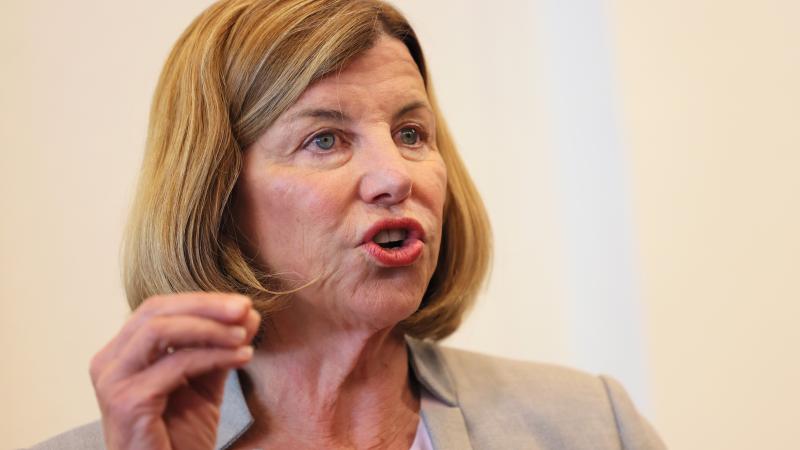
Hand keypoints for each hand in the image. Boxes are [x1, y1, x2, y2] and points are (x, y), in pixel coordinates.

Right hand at [89, 292, 259, 449]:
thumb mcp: (205, 384)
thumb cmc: (179, 438)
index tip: (241, 304)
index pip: (158, 308)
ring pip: (160, 330)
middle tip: (244, 307)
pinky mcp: (128, 402)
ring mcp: (113, 382)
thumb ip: (221, 348)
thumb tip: (248, 312)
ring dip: (209, 327)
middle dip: (205, 306)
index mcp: (121, 354)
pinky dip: (214, 355)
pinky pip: (177, 364)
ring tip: (243, 335)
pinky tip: (242, 358)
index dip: (200, 301)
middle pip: (155, 311)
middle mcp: (109, 363)